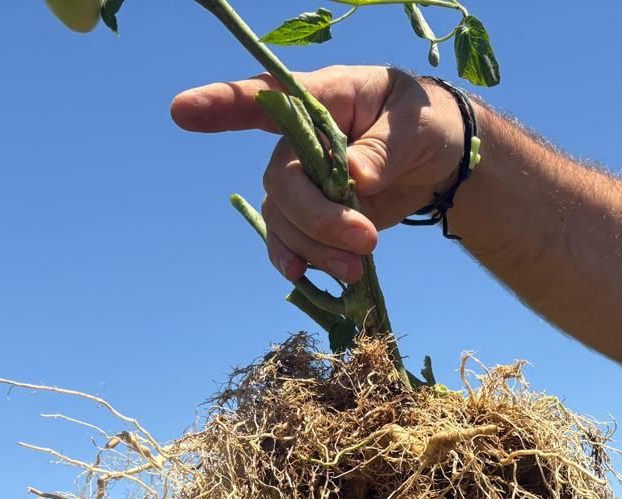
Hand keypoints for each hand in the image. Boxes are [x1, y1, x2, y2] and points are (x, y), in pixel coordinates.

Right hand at [171, 66, 464, 285]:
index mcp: (321, 99)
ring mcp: (303, 182)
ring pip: (285, 221)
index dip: (221, 105)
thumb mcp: (414, 126)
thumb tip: (353, 178)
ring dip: (317, 250)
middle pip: (282, 182)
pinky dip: (298, 262)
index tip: (182, 111)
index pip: (263, 97)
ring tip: (357, 269)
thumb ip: (382, 149)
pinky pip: (290, 242)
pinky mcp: (313, 218)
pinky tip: (309, 278)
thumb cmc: (423, 123)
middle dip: (317, 219)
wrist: (439, 159)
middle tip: (365, 240)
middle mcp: (299, 140)